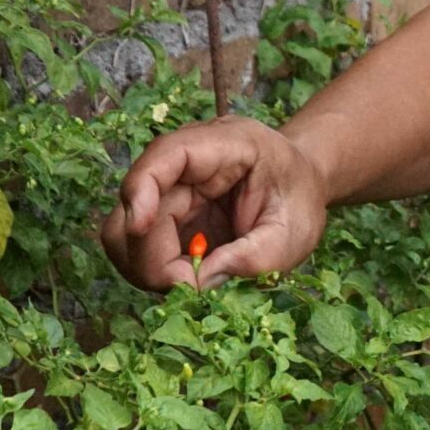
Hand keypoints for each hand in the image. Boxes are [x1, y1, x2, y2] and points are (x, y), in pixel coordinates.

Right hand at [101, 117, 329, 291]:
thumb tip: (199, 282)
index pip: (165, 156)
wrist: (303, 185)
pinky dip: (156, 268)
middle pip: (134, 202)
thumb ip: (255, 256)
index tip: (139, 229)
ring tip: (191, 281)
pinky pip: (140, 244)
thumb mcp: (295, 233)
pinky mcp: (167, 213)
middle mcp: (188, 160)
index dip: (141, 190)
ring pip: (126, 228)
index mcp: (226, 144)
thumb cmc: (300, 200)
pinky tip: (188, 275)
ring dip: (147, 264)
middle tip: (187, 284)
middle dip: (149, 252)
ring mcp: (173, 186)